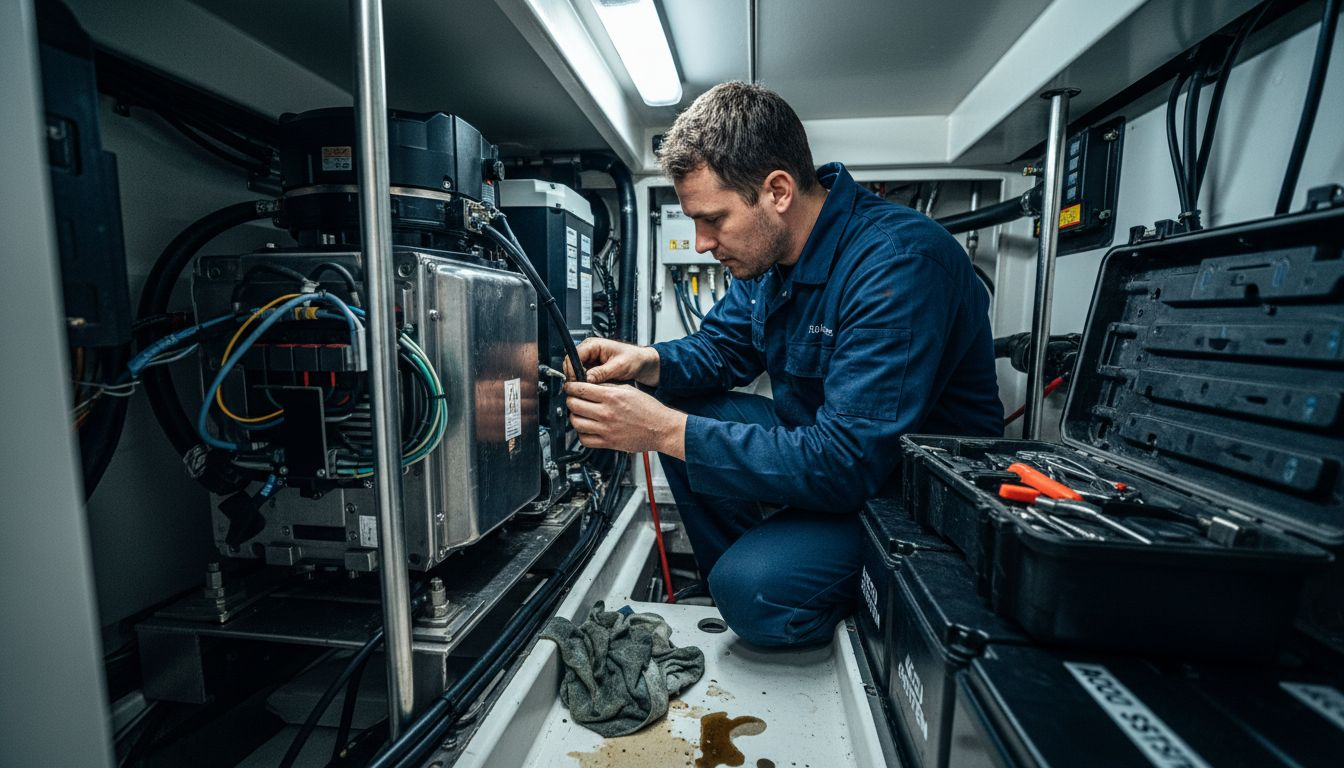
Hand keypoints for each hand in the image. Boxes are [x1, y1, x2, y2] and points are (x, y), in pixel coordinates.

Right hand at [565, 338, 659, 385]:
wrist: (642, 363)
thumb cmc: (634, 359)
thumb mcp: (619, 366)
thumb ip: (602, 372)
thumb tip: (587, 379)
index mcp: (594, 344)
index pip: (573, 356)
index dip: (572, 369)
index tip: (576, 382)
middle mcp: (589, 350)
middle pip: (571, 364)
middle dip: (575, 376)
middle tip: (582, 388)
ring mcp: (590, 359)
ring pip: (576, 371)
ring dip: (581, 380)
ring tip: (590, 388)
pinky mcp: (593, 368)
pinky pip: (583, 376)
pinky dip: (586, 382)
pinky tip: (593, 388)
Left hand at [565, 382, 685, 457]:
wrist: (661, 428)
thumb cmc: (648, 409)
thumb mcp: (628, 389)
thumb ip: (606, 387)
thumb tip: (589, 384)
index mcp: (612, 396)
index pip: (580, 389)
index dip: (570, 386)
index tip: (569, 387)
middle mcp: (606, 413)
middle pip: (574, 405)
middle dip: (570, 399)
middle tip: (573, 398)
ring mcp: (606, 429)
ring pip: (576, 422)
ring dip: (574, 416)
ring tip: (579, 413)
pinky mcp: (608, 443)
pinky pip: (584, 439)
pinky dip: (581, 433)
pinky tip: (586, 428)